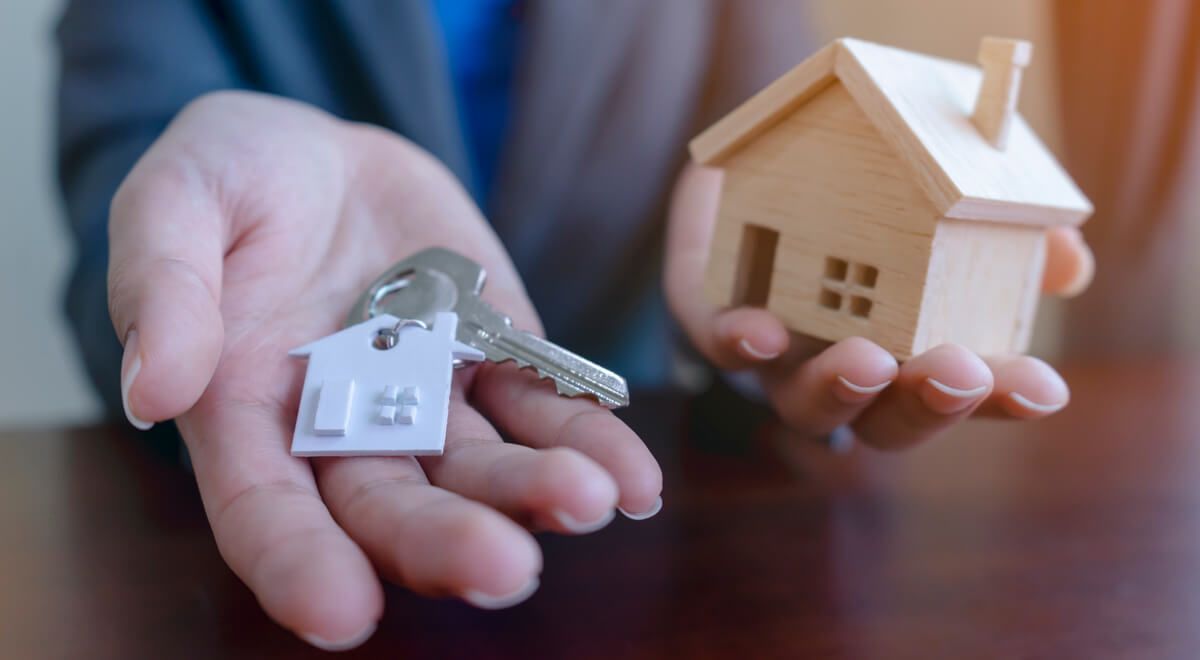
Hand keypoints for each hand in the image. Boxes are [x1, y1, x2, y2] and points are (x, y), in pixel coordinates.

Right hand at [109, 92, 661, 649]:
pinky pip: (544, 404)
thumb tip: (156, 389)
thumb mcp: (174, 204)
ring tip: (592, 501)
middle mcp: (344, 427)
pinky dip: (588, 438)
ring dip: (535, 492)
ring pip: (481, 465)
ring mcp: (429, 394)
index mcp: (246, 416)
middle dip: (445, 542)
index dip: (297, 564)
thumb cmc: (226, 181)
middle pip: (393, 506)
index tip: (340, 613)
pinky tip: (634, 478)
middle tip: (502, 567)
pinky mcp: (495, 352)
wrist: (316, 151)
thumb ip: (162, 287)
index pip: (266, 511)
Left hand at [665, 163, 1094, 449]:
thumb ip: (1003, 224)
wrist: (755, 163)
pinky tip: (763, 332)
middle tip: (957, 371)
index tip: (1044, 388)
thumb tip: (1069, 263)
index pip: (963, 393)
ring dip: (841, 388)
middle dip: (925, 403)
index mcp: (909, 349)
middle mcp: (846, 369)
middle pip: (887, 422)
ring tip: (870, 359)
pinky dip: (741, 343)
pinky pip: (720, 347)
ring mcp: (779, 357)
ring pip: (805, 405)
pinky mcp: (714, 318)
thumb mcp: (941, 188)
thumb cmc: (864, 188)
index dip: (1003, 397)